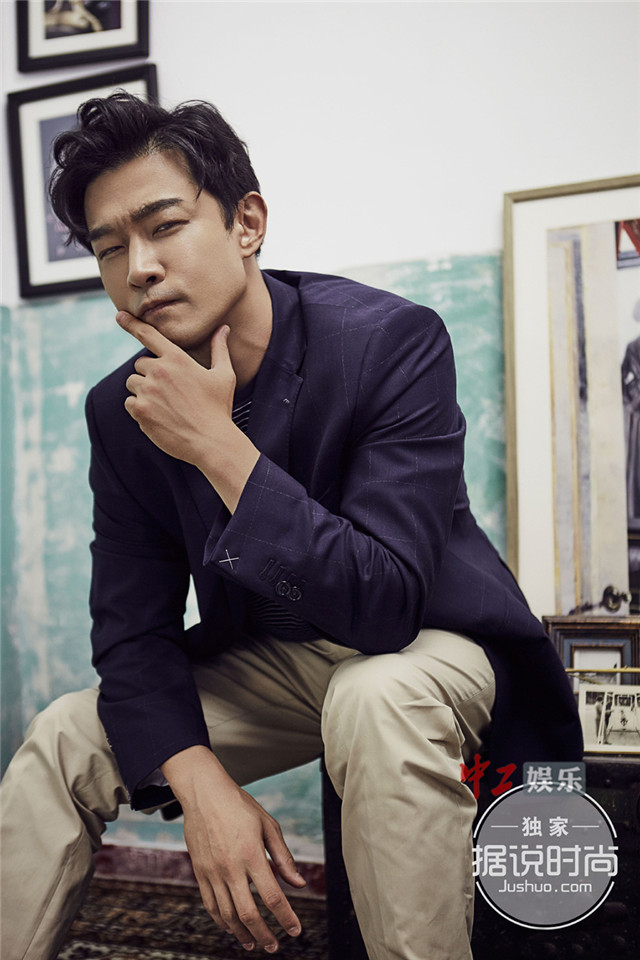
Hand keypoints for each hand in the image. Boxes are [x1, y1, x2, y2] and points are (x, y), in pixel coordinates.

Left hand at [117, 311, 234, 464]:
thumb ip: (219, 348)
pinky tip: (159, 416)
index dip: (132, 323)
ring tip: (165, 405)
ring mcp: (147, 391)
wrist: (211, 442)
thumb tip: (223, 328)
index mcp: (177, 358)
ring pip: (133, 383)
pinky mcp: (140, 410)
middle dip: (150, 374)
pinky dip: (139, 408)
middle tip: (170, 391)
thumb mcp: (224, 375)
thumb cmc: (219, 408)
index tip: (119, 315)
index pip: (148, 334)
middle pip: (140, 364)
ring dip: (143, 390)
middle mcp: (159, 371)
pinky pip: (130, 402)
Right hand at [162, 747, 305, 952]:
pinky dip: (221, 921)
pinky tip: (231, 928)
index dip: (286, 917)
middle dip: (264, 934)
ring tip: (253, 943)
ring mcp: (212, 871)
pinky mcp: (200, 871)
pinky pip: (210, 904)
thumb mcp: (268, 825)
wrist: (204, 793)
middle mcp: (230, 867)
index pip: (272, 896)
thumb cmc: (239, 805)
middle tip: (274, 946)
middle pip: (248, 913)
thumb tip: (298, 884)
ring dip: (242, 934)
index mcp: (252, 854)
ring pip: (227, 915)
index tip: (295, 930)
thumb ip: (283, 857)